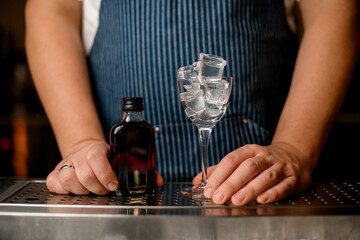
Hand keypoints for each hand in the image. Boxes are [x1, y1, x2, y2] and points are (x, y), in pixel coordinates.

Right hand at [46, 140, 162, 194]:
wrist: (86, 149)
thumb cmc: (108, 157)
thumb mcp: (122, 157)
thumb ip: (140, 168)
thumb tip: (158, 181)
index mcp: (97, 149)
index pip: (96, 158)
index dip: (105, 173)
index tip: (114, 185)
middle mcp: (80, 155)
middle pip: (83, 174)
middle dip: (98, 187)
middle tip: (106, 189)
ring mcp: (66, 163)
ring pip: (67, 178)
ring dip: (82, 189)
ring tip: (92, 189)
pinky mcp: (55, 172)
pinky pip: (53, 183)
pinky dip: (63, 189)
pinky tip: (75, 189)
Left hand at [193, 143, 312, 204]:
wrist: (294, 154)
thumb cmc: (262, 160)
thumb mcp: (242, 160)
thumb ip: (219, 170)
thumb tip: (197, 181)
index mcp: (249, 151)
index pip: (231, 160)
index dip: (219, 175)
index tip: (209, 190)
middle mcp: (265, 156)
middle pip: (247, 167)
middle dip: (232, 183)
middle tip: (219, 198)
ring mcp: (280, 166)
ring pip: (265, 176)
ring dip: (250, 189)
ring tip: (237, 201)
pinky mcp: (294, 178)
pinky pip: (283, 186)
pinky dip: (272, 193)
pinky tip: (262, 200)